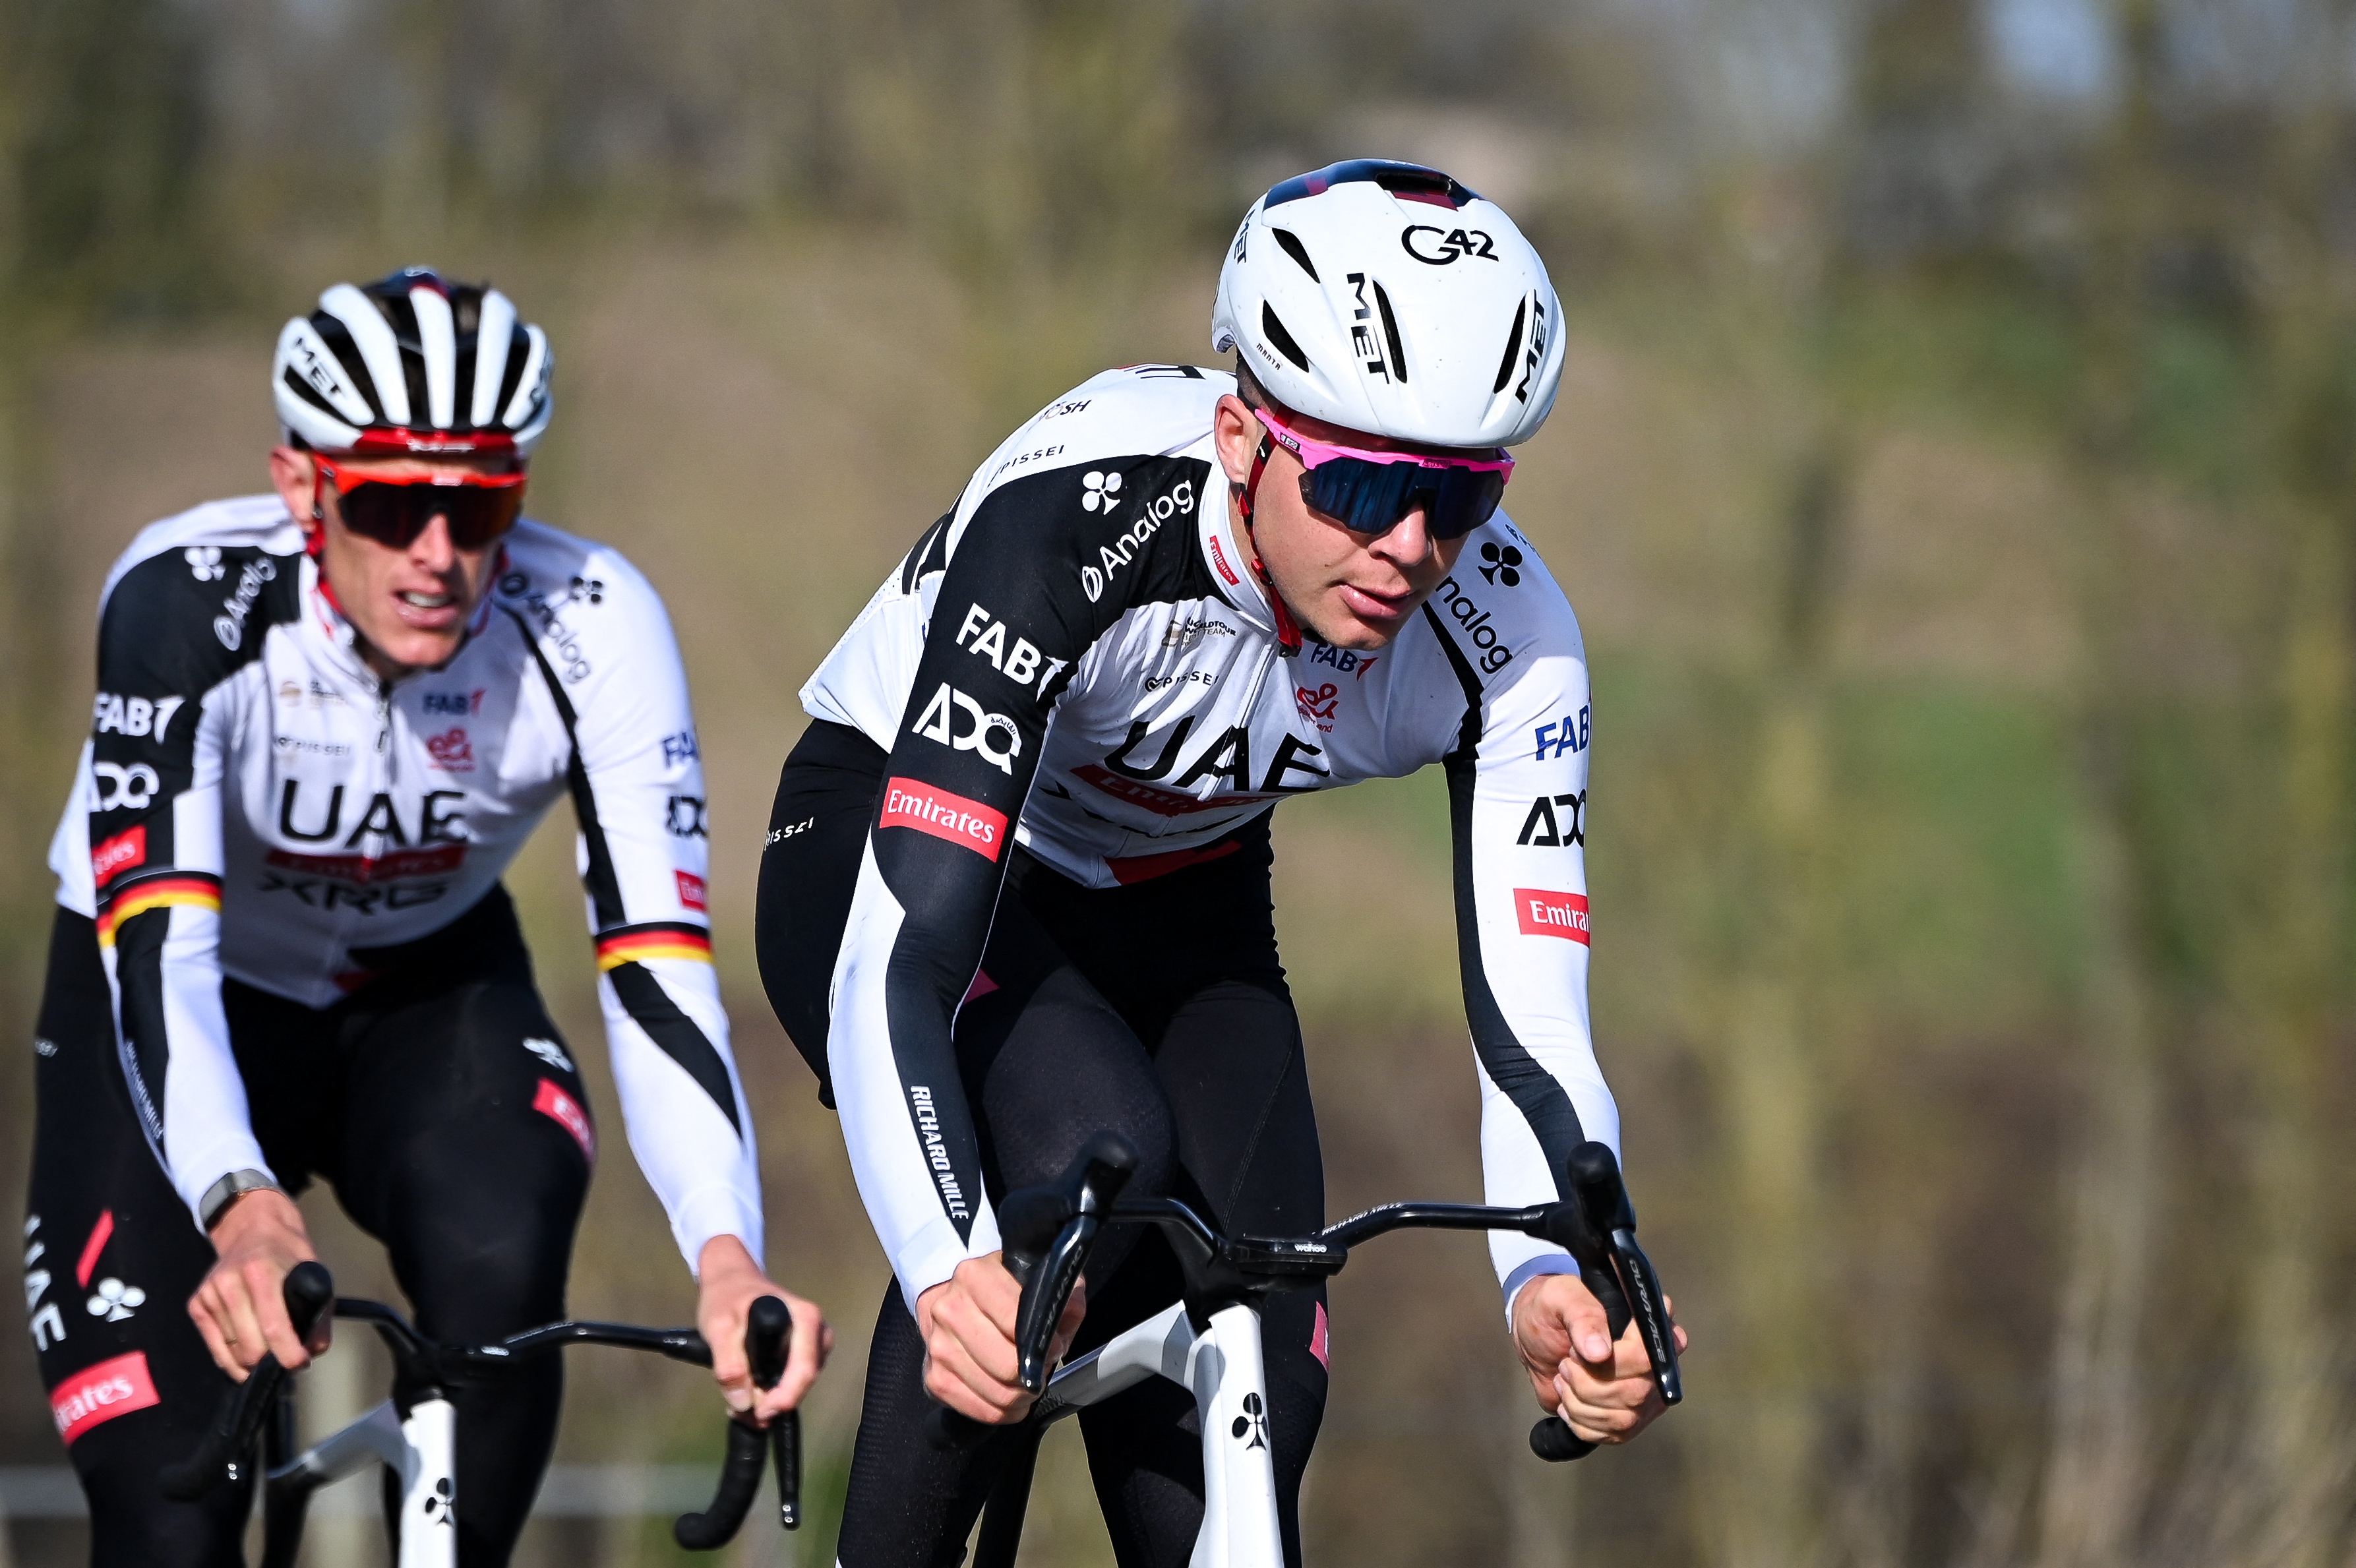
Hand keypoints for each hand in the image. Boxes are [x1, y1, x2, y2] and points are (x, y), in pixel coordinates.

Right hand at [190, 1188, 325, 1380]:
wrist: (252, 1228)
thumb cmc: (286, 1253)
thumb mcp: (313, 1273)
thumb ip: (318, 1313)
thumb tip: (314, 1350)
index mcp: (262, 1272)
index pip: (273, 1326)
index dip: (288, 1353)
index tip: (299, 1364)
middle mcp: (229, 1283)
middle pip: (250, 1347)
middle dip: (272, 1361)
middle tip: (286, 1357)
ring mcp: (209, 1294)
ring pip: (233, 1352)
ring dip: (253, 1360)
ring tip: (268, 1347)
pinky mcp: (196, 1305)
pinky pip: (215, 1349)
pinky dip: (232, 1360)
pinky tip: (247, 1357)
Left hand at [697, 1235, 831, 1425]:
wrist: (730, 1281)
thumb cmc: (727, 1297)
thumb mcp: (719, 1327)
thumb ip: (729, 1365)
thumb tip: (744, 1403)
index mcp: (805, 1319)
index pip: (804, 1370)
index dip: (782, 1397)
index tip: (757, 1414)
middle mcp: (816, 1332)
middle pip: (803, 1380)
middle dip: (773, 1403)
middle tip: (740, 1413)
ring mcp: (812, 1343)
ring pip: (796, 1385)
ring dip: (768, 1400)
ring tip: (736, 1401)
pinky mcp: (801, 1353)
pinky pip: (790, 1381)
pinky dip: (769, 1392)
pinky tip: (747, 1392)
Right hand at [915, 1252, 1086, 1423]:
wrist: (955, 1300)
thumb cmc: (1004, 1291)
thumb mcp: (1041, 1278)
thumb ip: (1063, 1296)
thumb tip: (1060, 1332)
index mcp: (975, 1276)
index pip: (1015, 1322)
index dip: (1043, 1342)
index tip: (1054, 1345)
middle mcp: (949, 1310)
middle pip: (1005, 1364)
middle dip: (1033, 1374)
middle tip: (1041, 1368)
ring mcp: (938, 1346)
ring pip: (995, 1392)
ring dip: (1020, 1396)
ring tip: (1028, 1383)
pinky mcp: (934, 1377)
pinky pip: (977, 1410)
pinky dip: (1001, 1411)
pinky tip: (1011, 1400)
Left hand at [1512, 1272, 1686, 1446]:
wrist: (1540, 1337)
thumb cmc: (1555, 1309)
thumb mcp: (1562, 1299)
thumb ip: (1583, 1317)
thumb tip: (1600, 1352)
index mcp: (1650, 1325)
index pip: (1650, 1353)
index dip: (1615, 1358)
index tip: (1577, 1350)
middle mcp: (1659, 1363)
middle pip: (1636, 1391)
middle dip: (1589, 1382)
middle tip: (1566, 1362)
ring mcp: (1648, 1395)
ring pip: (1624, 1418)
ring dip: (1581, 1402)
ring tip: (1564, 1378)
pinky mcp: (1631, 1419)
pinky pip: (1612, 1435)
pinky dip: (1581, 1422)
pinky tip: (1568, 1402)